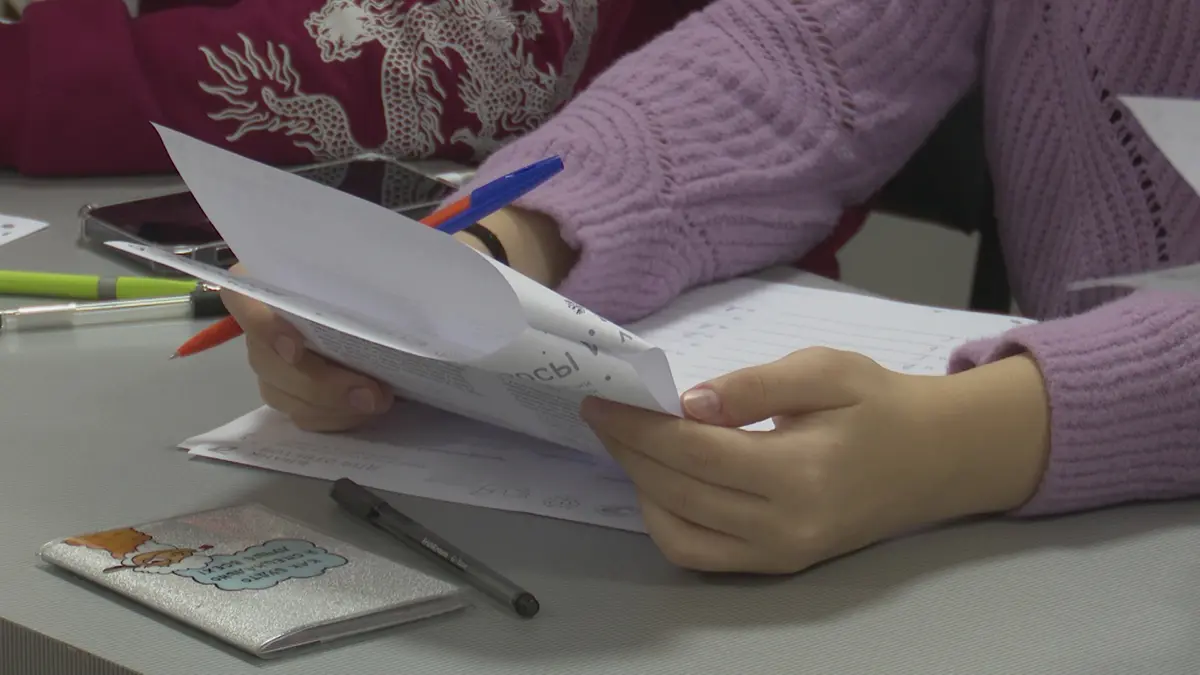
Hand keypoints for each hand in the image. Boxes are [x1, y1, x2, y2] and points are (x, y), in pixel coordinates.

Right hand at [220, 264, 392, 431]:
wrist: (384, 314)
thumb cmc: (369, 281)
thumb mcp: (365, 269)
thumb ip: (360, 278)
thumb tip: (386, 289)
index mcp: (268, 280)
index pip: (241, 297)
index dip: (263, 326)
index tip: (296, 349)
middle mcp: (260, 322)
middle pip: (266, 359)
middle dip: (320, 382)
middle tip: (369, 391)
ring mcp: (270, 361)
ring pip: (283, 393)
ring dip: (332, 405)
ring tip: (378, 401)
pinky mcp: (288, 392)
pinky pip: (302, 414)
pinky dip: (335, 417)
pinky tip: (365, 410)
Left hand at [580, 347, 1049, 573]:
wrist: (937, 457)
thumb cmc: (880, 404)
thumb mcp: (824, 370)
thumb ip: (753, 385)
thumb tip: (689, 402)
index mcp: (799, 473)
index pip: (693, 452)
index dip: (639, 427)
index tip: (602, 400)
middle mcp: (784, 527)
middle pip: (677, 491)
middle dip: (629, 451)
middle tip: (604, 414)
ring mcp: (779, 554)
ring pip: (678, 532)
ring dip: (641, 487)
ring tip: (628, 443)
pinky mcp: (778, 563)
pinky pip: (700, 553)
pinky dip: (666, 520)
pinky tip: (659, 482)